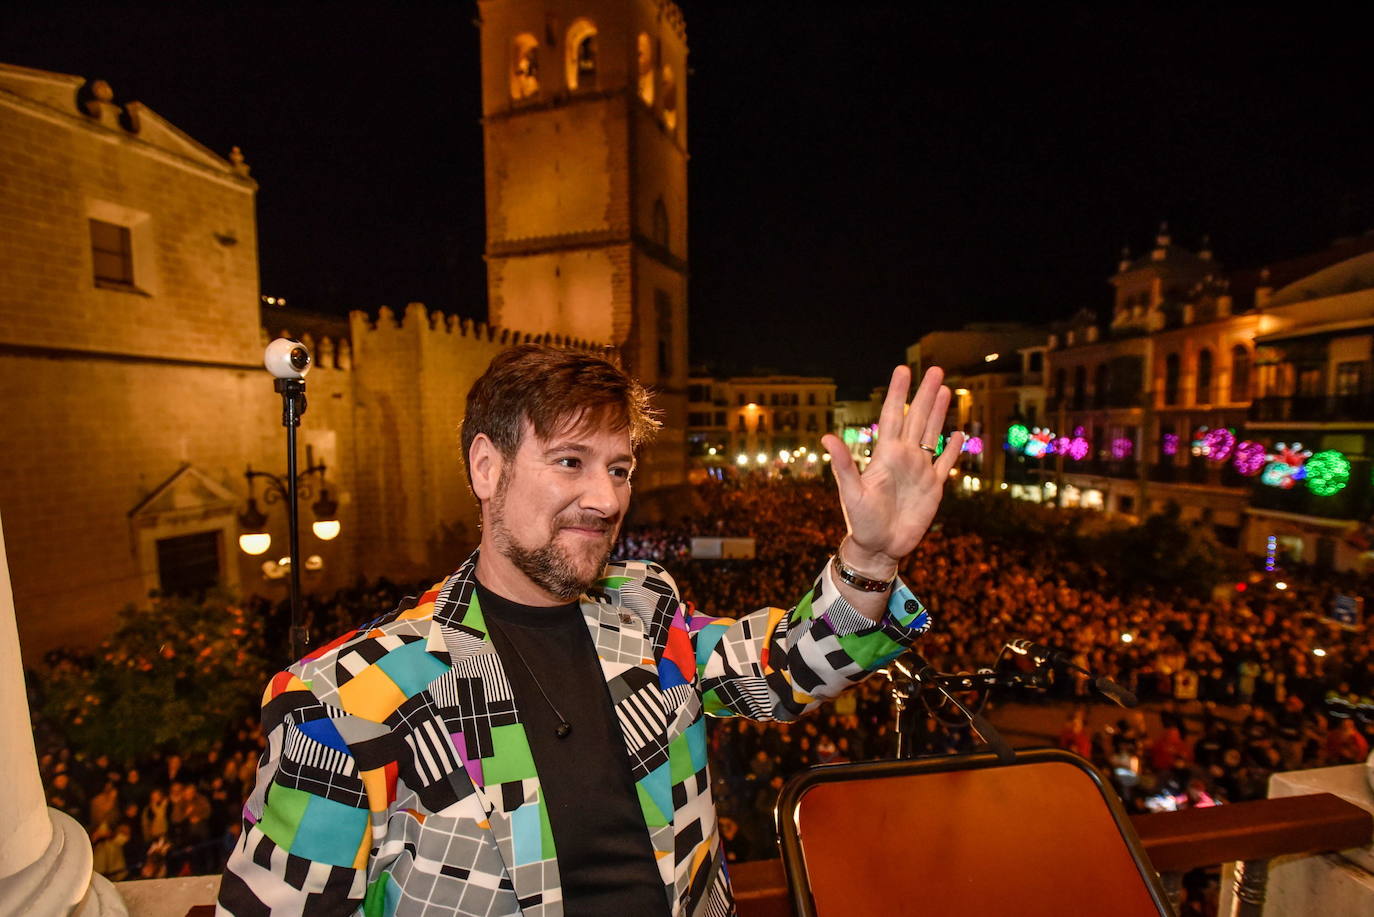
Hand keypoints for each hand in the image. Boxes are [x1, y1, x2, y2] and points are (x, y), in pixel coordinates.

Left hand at [820, 365, 961, 572]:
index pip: (892, 416)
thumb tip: (826, 438)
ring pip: (931, 434)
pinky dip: (952, 448)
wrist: (879, 547)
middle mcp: (903, 457)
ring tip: (945, 389)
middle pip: (917, 418)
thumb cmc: (860, 521)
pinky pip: (944, 463)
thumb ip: (843, 465)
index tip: (902, 370)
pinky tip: (958, 433)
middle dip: (925, 394)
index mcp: (885, 455)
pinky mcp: (933, 487)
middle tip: (934, 369)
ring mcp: (919, 471)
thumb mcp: (851, 493)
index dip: (897, 393)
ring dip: (938, 412)